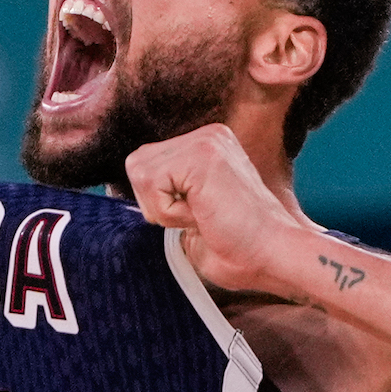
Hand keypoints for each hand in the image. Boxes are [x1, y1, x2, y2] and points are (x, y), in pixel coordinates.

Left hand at [124, 124, 303, 294]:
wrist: (274, 257)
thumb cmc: (239, 250)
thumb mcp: (190, 214)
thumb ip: (163, 195)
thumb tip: (116, 192)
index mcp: (206, 145)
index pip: (147, 164)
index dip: (157, 201)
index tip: (197, 218)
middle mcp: (207, 134)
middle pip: (136, 163)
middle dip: (155, 203)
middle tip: (198, 219)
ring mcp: (206, 139)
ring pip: (139, 172)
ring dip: (162, 208)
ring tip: (202, 217)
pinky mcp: (202, 156)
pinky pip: (151, 183)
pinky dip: (169, 212)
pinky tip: (203, 216)